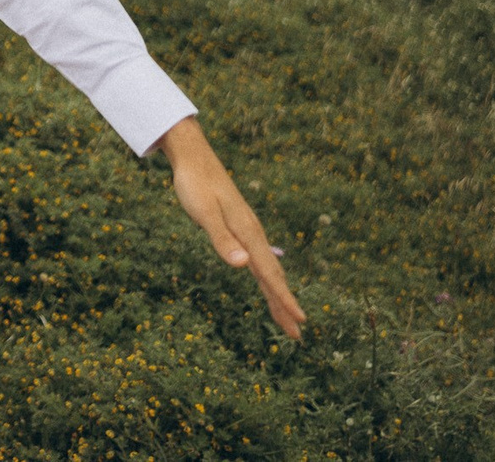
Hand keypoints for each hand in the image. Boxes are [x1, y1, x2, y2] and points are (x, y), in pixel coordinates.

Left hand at [161, 117, 304, 338]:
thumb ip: (221, 239)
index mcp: (248, 234)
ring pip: (267, 270)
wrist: (194, 158)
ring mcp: (248, 232)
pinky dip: (267, 278)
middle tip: (296, 336)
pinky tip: (269, 285)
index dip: (283, 299)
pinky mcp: (240, 229)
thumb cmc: (195, 185)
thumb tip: (242, 267)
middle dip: (284, 306)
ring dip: (277, 295)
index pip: (269, 274)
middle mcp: (253, 235)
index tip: (300, 322)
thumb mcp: (203, 213)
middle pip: (273, 277)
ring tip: (287, 319)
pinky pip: (259, 261)